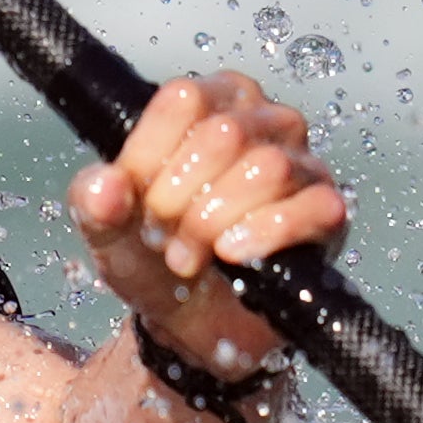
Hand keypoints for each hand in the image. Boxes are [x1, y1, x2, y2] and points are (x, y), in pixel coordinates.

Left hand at [69, 73, 345, 387]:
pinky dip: (267, 235)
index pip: (184, 100)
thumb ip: (95, 202)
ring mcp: (302, 163)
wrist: (190, 321)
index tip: (139, 204)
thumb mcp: (109, 229)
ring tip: (191, 256)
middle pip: (224, 135)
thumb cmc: (154, 256)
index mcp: (210, 102)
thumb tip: (104, 185)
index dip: (152, 160)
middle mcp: (263, 119)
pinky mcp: (327, 211)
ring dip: (215, 223)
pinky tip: (234, 256)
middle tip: (164, 238)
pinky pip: (312, 207)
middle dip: (180, 200)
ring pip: (267, 168)